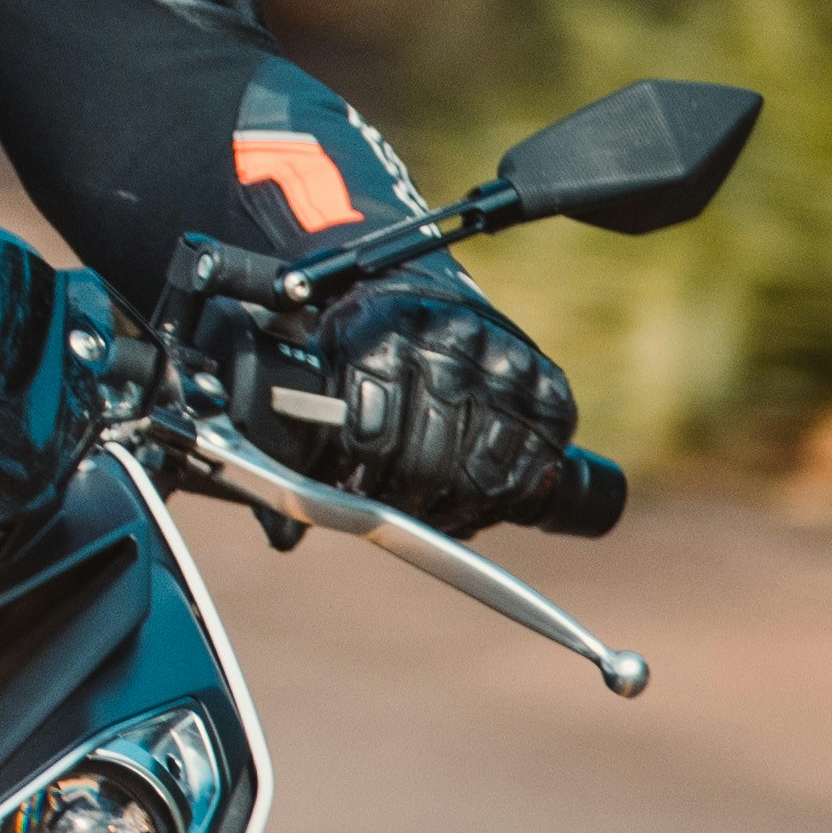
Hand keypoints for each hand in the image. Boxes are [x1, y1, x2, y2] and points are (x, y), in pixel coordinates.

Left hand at [303, 282, 575, 532]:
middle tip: (388, 511)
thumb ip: (299, 444)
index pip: (370, 435)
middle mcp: (454, 340)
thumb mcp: (325, 370)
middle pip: (427, 464)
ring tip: (429, 511)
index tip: (348, 496)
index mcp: (386, 329)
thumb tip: (282, 534)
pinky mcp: (550, 392)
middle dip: (402, 503)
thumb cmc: (371, 343)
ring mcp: (509, 365)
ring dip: (450, 511)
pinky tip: (471, 499)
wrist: (433, 298)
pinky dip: (496, 503)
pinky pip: (524, 476)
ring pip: (478, 479)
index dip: (355, 481)